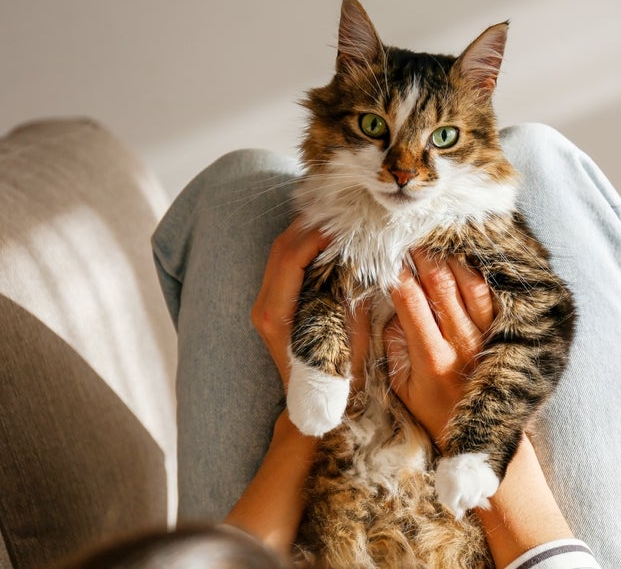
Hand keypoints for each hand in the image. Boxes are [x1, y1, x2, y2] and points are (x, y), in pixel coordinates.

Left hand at [250, 217, 369, 393]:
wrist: (314, 408)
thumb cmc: (336, 378)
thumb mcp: (350, 334)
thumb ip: (349, 294)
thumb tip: (358, 257)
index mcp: (275, 313)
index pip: (290, 258)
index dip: (316, 234)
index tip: (345, 223)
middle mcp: (263, 306)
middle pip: (281, 248)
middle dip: (311, 225)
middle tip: (343, 214)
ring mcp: (264, 304)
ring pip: (280, 252)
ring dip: (307, 233)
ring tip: (338, 221)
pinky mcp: (273, 304)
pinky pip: (285, 264)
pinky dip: (305, 247)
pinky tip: (328, 241)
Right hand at [386, 250, 493, 446]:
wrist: (481, 435)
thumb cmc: (433, 410)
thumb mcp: (401, 386)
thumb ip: (395, 346)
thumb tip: (395, 307)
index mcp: (432, 358)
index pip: (411, 302)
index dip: (399, 274)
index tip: (388, 254)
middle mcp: (463, 344)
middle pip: (443, 285)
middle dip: (424, 255)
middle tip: (413, 233)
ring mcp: (488, 339)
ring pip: (472, 285)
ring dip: (453, 257)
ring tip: (440, 236)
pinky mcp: (506, 335)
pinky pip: (494, 296)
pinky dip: (481, 272)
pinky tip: (470, 255)